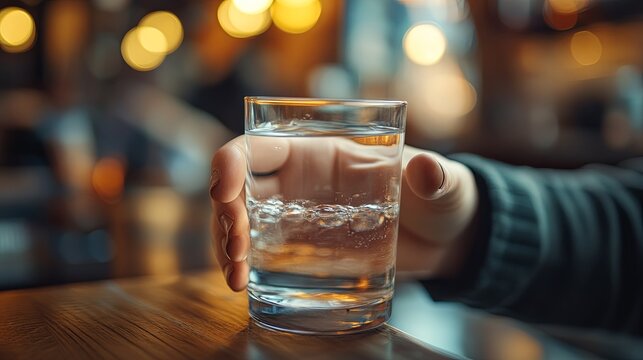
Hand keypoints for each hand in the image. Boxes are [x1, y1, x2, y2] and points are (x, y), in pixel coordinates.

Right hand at [210, 136, 478, 290]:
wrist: (445, 241)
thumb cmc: (440, 199)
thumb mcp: (442, 185)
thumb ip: (435, 176)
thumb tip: (426, 171)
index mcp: (322, 155)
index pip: (262, 149)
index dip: (232, 162)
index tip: (224, 189)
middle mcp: (299, 184)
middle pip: (240, 190)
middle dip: (226, 215)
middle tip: (236, 250)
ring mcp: (296, 220)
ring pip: (241, 223)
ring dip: (226, 245)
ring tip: (235, 277)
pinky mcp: (303, 252)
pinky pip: (259, 254)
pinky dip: (242, 266)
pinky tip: (241, 285)